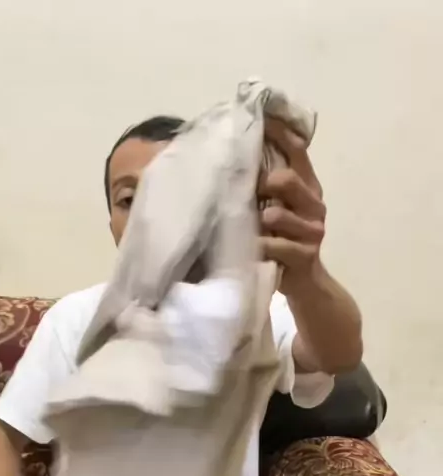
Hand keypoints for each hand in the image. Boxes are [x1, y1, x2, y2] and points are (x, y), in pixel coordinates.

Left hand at [258, 119, 325, 291]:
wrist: (306, 283)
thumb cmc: (283, 240)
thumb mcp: (277, 208)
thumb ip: (266, 184)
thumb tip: (234, 151)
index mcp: (308, 186)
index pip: (297, 149)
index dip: (278, 132)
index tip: (258, 119)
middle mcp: (314, 203)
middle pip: (288, 179)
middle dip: (264, 183)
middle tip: (250, 192)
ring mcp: (312, 230)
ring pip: (279, 215)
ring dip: (261, 219)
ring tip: (254, 225)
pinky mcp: (305, 255)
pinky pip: (276, 246)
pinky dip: (261, 247)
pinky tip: (254, 249)